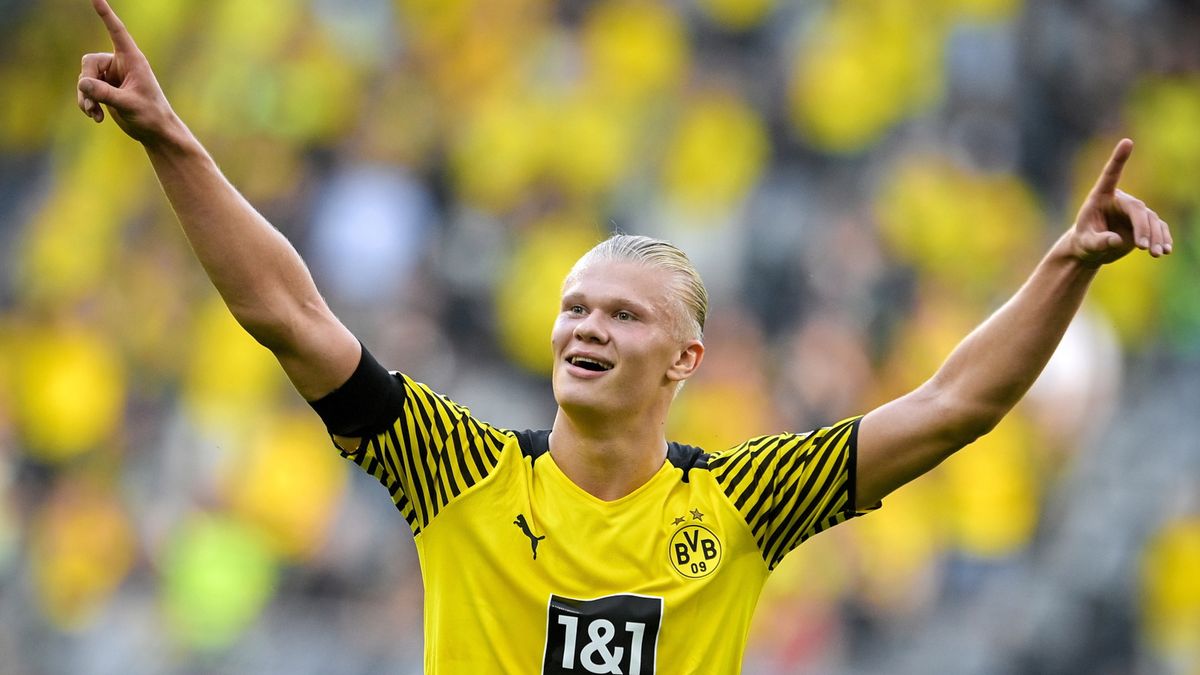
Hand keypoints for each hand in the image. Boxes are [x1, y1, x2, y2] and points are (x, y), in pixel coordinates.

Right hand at [77, 0, 174, 142]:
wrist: (155, 132)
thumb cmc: (151, 116)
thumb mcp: (128, 105)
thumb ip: (105, 94)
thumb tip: (82, 83)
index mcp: (132, 60)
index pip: (117, 32)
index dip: (106, 15)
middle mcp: (120, 64)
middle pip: (89, 62)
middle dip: (87, 83)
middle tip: (92, 103)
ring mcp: (111, 77)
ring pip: (84, 78)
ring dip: (85, 97)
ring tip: (94, 114)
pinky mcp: (106, 89)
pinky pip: (86, 90)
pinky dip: (87, 103)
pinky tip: (97, 117)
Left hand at [1068, 138, 1172, 266]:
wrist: (1091, 250)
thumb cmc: (1084, 242)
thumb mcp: (1086, 244)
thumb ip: (1099, 241)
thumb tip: (1118, 241)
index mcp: (1100, 197)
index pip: (1110, 175)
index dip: (1119, 159)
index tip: (1127, 142)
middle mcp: (1120, 201)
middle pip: (1138, 210)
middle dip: (1143, 228)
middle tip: (1142, 247)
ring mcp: (1134, 211)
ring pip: (1151, 220)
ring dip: (1156, 236)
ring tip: (1156, 254)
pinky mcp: (1144, 223)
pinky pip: (1158, 228)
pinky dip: (1163, 238)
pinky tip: (1166, 250)